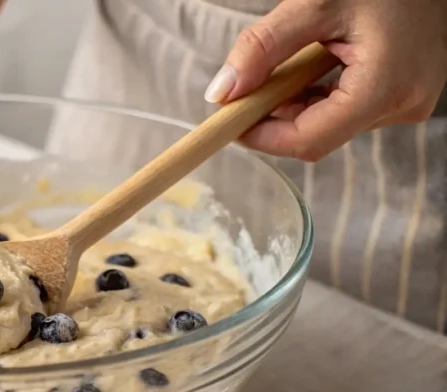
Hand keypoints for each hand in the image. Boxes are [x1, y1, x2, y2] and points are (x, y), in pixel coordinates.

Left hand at [205, 0, 446, 161]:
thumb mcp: (315, 3)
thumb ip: (263, 48)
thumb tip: (221, 92)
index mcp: (385, 88)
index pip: (309, 140)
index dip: (262, 137)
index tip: (229, 120)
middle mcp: (402, 106)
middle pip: (317, 134)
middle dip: (276, 115)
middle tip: (252, 83)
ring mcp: (407, 103)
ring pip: (329, 124)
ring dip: (296, 102)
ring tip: (292, 61)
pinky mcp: (403, 94)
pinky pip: (348, 110)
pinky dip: (318, 95)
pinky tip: (312, 65)